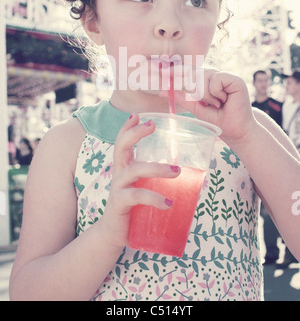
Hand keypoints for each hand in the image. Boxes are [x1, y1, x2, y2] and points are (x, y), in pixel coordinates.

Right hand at [101, 113, 180, 248]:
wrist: (113, 235)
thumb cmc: (132, 208)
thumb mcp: (143, 189)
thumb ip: (156, 180)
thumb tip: (190, 173)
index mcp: (125, 168)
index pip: (122, 142)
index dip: (128, 127)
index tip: (137, 114)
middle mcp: (119, 174)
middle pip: (121, 147)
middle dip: (135, 133)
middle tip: (152, 125)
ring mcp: (118, 188)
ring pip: (135, 170)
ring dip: (156, 167)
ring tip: (177, 170)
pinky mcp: (120, 204)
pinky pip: (137, 197)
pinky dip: (154, 198)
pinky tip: (169, 203)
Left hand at [164, 69, 255, 144]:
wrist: (235, 131)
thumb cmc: (218, 120)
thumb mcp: (196, 108)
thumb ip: (183, 98)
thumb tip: (162, 92)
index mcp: (207, 81)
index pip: (189, 72)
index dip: (177, 71)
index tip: (162, 73)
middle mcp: (215, 75)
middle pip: (195, 73)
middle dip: (195, 90)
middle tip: (206, 103)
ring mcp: (225, 76)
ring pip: (204, 76)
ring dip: (206, 94)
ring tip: (216, 104)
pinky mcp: (234, 79)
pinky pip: (216, 78)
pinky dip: (215, 92)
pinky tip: (224, 100)